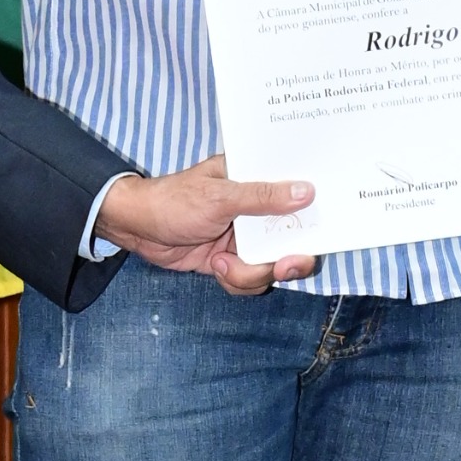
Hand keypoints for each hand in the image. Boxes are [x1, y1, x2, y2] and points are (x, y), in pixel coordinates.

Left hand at [96, 156, 318, 296]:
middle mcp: (255, 209)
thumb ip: (263, 196)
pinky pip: (250, 279)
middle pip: (292, 238)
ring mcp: (244, 237)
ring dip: (251, 274)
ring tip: (224, 265)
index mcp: (255, 180)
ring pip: (271, 266)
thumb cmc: (173, 201)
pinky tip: (216, 268)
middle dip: (287, 259)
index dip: (314, 214)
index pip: (297, 194)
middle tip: (285, 266)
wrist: (136, 229)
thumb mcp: (220, 197)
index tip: (324, 231)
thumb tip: (306, 191)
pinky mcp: (232, 260)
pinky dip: (236, 280)